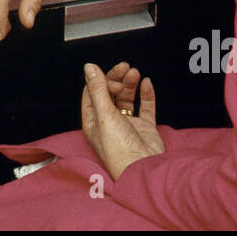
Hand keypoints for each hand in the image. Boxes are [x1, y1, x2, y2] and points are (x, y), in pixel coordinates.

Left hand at [80, 62, 164, 179]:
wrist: (143, 168)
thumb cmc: (119, 148)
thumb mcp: (104, 115)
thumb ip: (98, 89)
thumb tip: (89, 67)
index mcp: (94, 121)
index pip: (93, 93)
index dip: (101, 81)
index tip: (111, 76)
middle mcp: (109, 122)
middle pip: (110, 93)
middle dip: (116, 79)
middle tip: (125, 67)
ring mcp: (128, 125)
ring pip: (127, 99)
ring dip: (130, 84)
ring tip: (135, 72)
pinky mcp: (145, 128)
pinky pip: (145, 107)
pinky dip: (146, 94)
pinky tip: (147, 82)